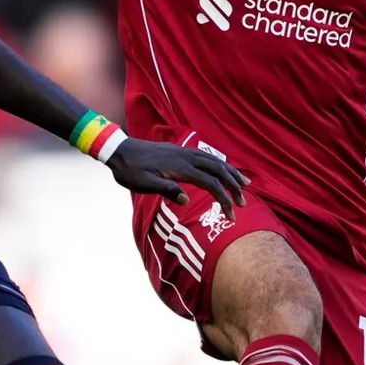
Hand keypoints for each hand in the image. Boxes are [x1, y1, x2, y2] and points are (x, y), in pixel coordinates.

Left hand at [105, 140, 249, 214]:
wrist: (120, 150)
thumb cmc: (130, 171)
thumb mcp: (144, 184)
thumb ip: (166, 190)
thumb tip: (186, 200)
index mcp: (180, 167)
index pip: (210, 182)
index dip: (223, 198)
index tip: (231, 214)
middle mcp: (186, 156)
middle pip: (218, 170)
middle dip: (234, 185)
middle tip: (244, 202)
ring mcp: (184, 152)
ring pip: (215, 160)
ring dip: (231, 173)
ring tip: (245, 183)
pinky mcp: (181, 151)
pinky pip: (207, 156)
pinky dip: (220, 164)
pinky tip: (223, 170)